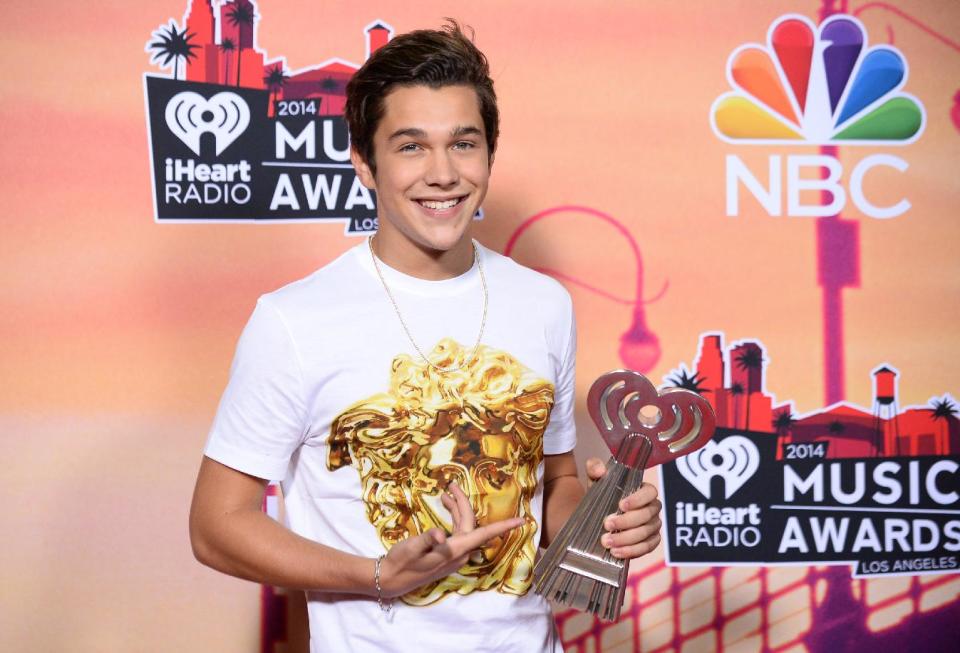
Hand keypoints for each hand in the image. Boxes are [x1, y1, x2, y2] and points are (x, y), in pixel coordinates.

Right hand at [377, 482, 523, 596]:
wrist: (391, 580)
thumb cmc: (401, 562)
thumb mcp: (411, 548)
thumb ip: (426, 540)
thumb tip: (440, 534)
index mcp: (454, 550)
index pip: (484, 534)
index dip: (504, 526)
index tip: (522, 520)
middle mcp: (459, 553)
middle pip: (469, 524)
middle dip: (463, 503)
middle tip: (450, 486)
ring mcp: (454, 555)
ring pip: (463, 528)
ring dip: (457, 510)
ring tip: (445, 494)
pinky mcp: (447, 555)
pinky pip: (458, 533)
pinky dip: (453, 519)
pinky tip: (445, 510)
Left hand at [585, 457, 661, 559]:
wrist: (597, 519)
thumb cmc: (601, 496)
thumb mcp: (595, 481)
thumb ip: (595, 468)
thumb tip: (600, 469)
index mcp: (642, 490)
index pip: (650, 492)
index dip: (638, 499)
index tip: (620, 505)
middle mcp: (651, 508)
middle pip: (647, 516)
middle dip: (626, 522)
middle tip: (607, 525)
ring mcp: (653, 526)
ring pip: (645, 534)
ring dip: (626, 539)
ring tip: (607, 542)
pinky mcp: (650, 542)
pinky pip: (646, 548)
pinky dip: (632, 551)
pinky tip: (616, 552)